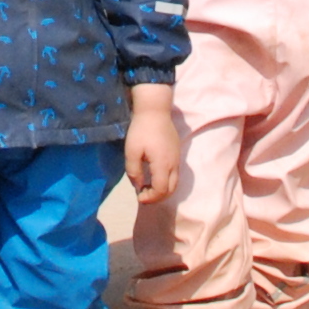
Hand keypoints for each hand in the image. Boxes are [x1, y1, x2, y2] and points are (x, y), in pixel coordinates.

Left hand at [122, 85, 181, 203]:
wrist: (155, 111)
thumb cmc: (141, 130)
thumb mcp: (131, 152)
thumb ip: (134, 172)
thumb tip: (139, 186)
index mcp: (163, 165)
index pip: (161, 190)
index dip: (150, 198)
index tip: (138, 196)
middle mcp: (174, 164)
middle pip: (170, 190)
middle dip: (157, 197)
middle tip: (143, 196)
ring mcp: (177, 159)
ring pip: (174, 183)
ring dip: (162, 190)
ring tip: (148, 188)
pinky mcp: (177, 154)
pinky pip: (175, 174)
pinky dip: (166, 182)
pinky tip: (154, 177)